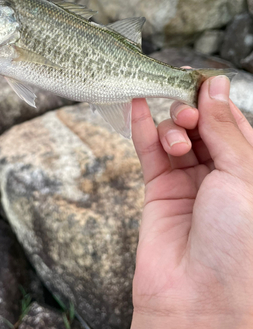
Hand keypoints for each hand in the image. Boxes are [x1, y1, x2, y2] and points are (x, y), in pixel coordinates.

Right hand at [131, 76, 252, 328]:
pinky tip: (138, 105)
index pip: (233, 123)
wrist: (202, 302)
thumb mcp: (244, 176)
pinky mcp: (158, 190)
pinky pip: (149, 150)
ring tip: (177, 135)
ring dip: (172, 125)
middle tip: (188, 112)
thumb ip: (224, 128)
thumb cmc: (239, 246)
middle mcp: (221, 175)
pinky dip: (143, 126)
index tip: (202, 79)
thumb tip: (215, 85)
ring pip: (176, 135)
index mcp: (250, 171)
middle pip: (203, 126)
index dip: (217, 100)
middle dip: (193, 112)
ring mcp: (189, 182)